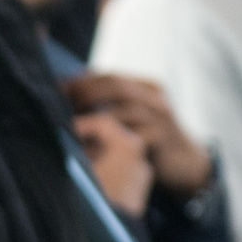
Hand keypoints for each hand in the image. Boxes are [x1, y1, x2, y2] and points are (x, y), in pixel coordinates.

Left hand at [63, 72, 212, 192]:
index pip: (109, 76)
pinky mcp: (163, 138)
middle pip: (116, 86)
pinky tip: (93, 146)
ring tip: (72, 124)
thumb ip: (111, 107)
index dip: (82, 81)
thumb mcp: (134, 119)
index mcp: (146, 88)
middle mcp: (155, 98)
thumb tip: (70, 98)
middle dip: (85, 92)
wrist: (185, 164)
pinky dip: (111, 140)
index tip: (56, 90)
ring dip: (95, 116)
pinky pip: (133, 136)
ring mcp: (161, 117)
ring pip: (124, 110)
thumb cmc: (150, 140)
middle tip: (60, 104)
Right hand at [72, 111, 153, 216]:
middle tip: (64, 147)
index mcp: (129, 146)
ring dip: (92, 157)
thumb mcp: (72, 170)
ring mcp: (141, 179)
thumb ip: (65, 149)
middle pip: (110, 138)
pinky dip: (101, 172)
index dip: (79, 124)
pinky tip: (84, 183)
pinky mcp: (137, 196)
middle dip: (86, 141)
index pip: (102, 122)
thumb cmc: (90, 205)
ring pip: (114, 157)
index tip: (62, 132)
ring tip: (71, 166)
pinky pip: (118, 174)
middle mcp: (140, 159)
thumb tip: (50, 136)